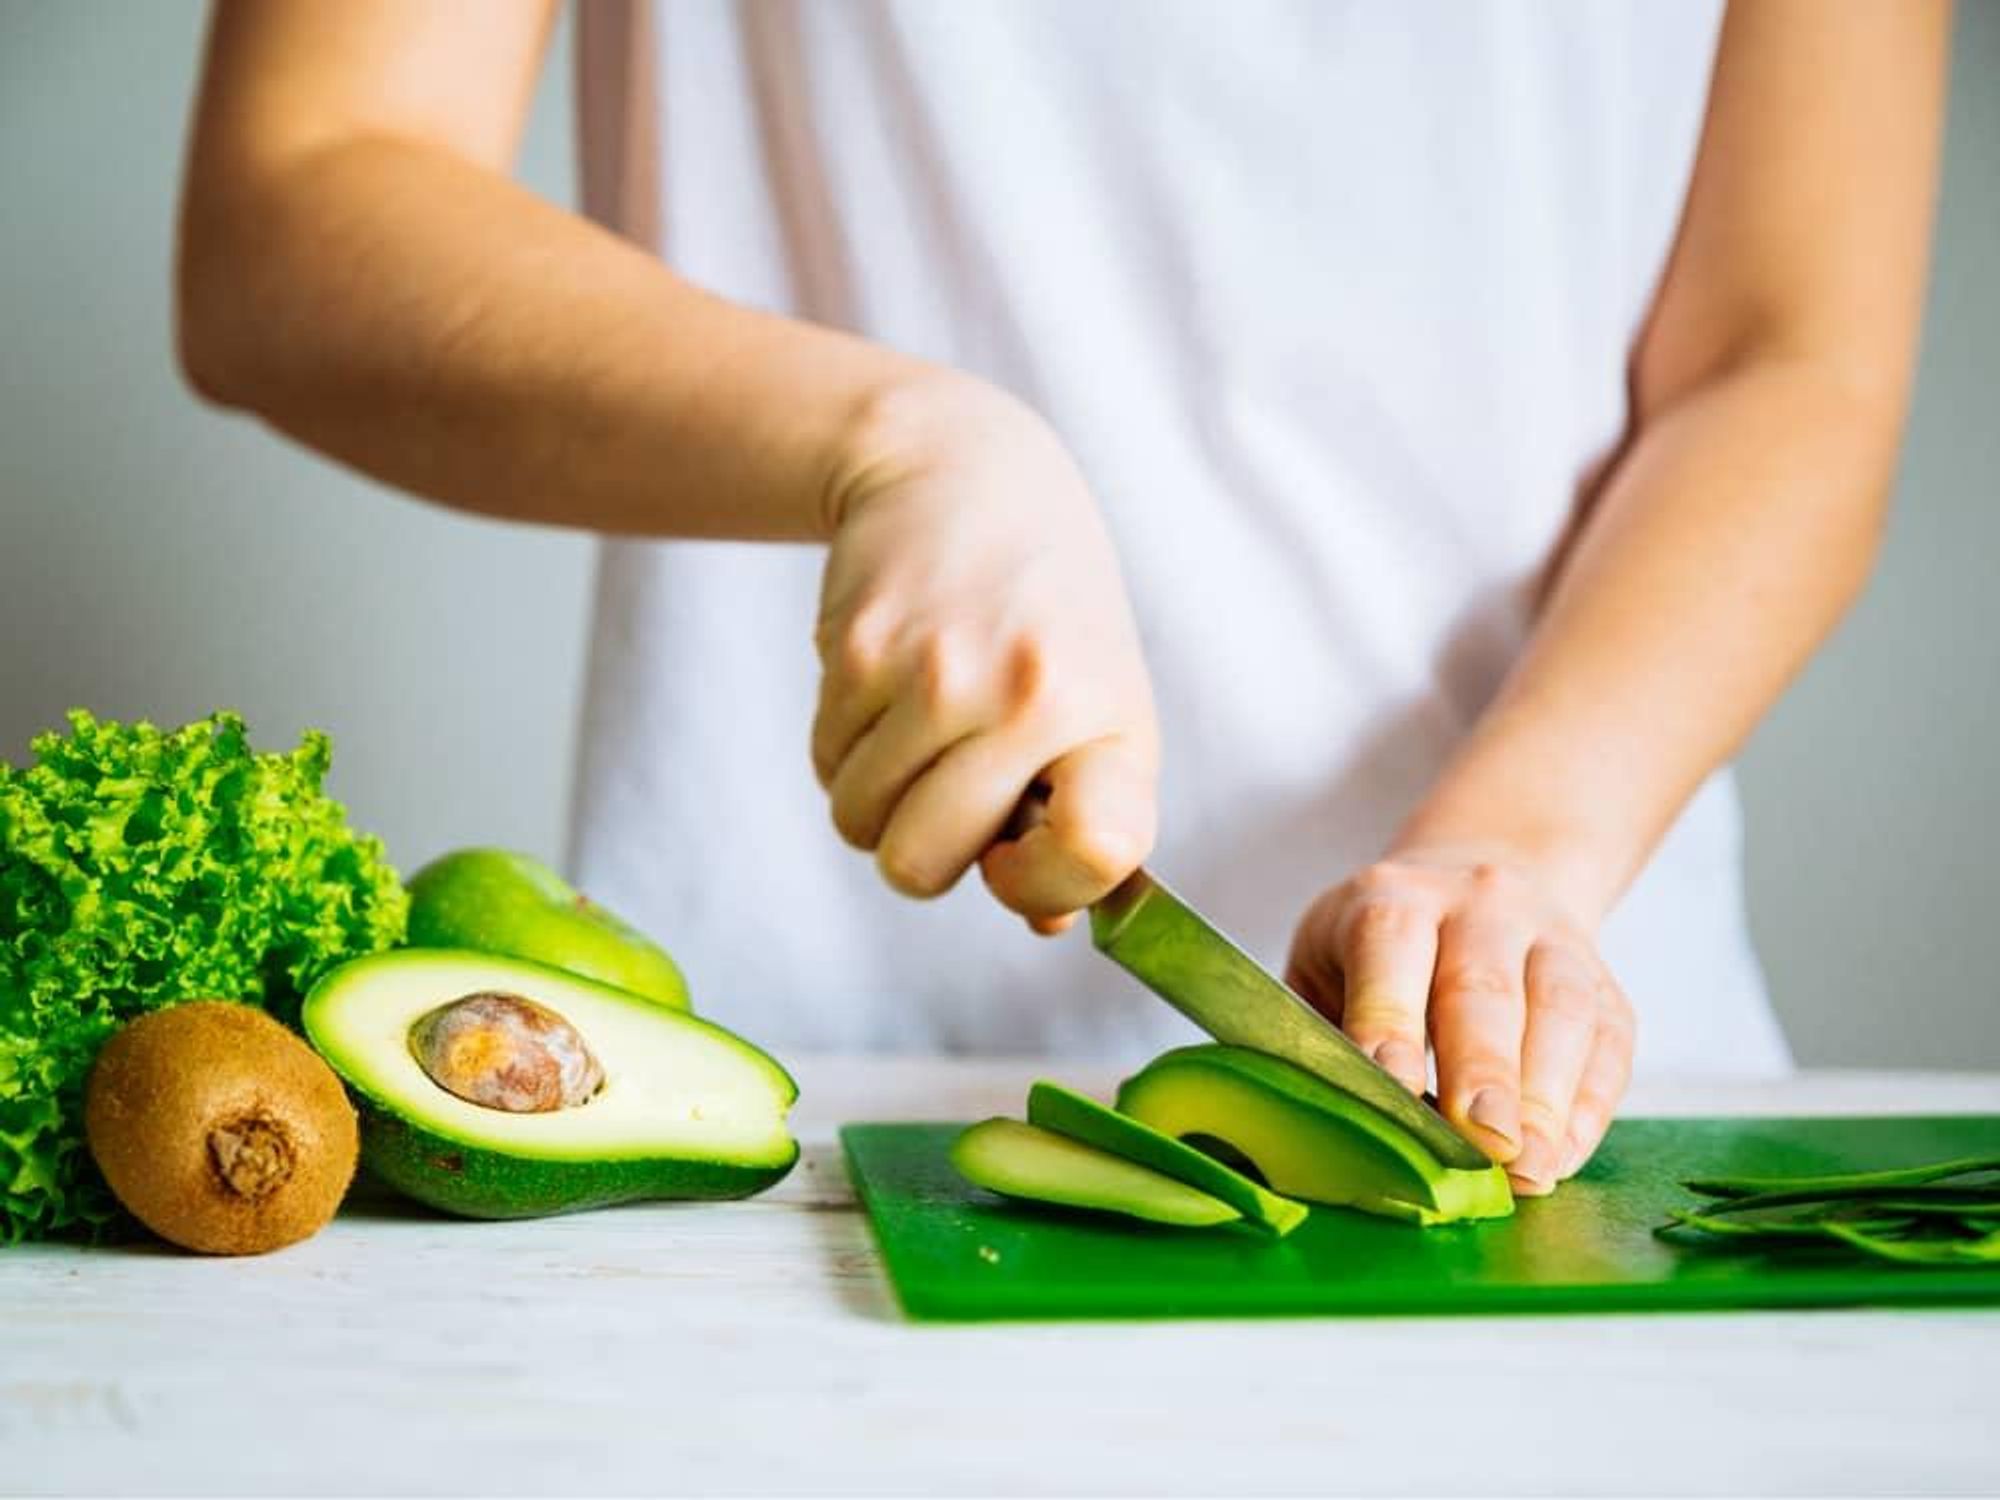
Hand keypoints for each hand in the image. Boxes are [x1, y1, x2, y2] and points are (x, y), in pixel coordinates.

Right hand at [812, 374, 1158, 930]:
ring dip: (875, 797)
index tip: (1015, 857)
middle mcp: (1029, 699)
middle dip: (921, 851)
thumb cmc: (1045, 620)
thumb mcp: (1099, 706)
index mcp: (1111, 724)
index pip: (1097, 850)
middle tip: (948, 791)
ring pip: (859, 823)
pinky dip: (845, 748)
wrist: (964, 476)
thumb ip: (1082, 820)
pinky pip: (825, 763)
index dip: (1042, 884)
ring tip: (920, 727)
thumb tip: (1043, 920)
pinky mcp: (857, 649)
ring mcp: (936, 672)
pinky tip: (887, 686)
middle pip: (922, 866)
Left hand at [1284, 843, 1635, 1192]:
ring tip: (1528, 1168)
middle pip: (1483, 987)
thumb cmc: (1379, 952)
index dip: (1390, 1021)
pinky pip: (1607, 1042)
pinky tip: (1560, 1156)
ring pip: (1559, 1010)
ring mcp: (1548, 938)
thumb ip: (1319, 1032)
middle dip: (1484, 1070)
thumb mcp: (1327, 965)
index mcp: (1393, 899)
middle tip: (1481, 1141)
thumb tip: (1315, 1120)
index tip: (1396, 1090)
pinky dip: (1587, 1106)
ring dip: (1545, 1098)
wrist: (1479, 884)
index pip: (1390, 949)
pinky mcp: (1600, 982)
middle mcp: (1477, 905)